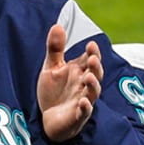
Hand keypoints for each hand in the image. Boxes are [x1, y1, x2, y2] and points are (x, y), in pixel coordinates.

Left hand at [36, 23, 103, 142]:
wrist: (48, 119)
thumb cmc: (54, 93)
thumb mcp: (51, 68)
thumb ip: (55, 49)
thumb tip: (58, 25)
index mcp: (79, 71)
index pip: (90, 59)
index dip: (92, 53)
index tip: (90, 44)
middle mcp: (84, 85)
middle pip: (96, 74)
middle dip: (95, 66)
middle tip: (92, 58)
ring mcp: (82, 100)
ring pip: (93, 92)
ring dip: (93, 84)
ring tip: (88, 76)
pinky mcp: (77, 116)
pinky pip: (84, 112)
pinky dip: (85, 108)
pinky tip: (82, 102)